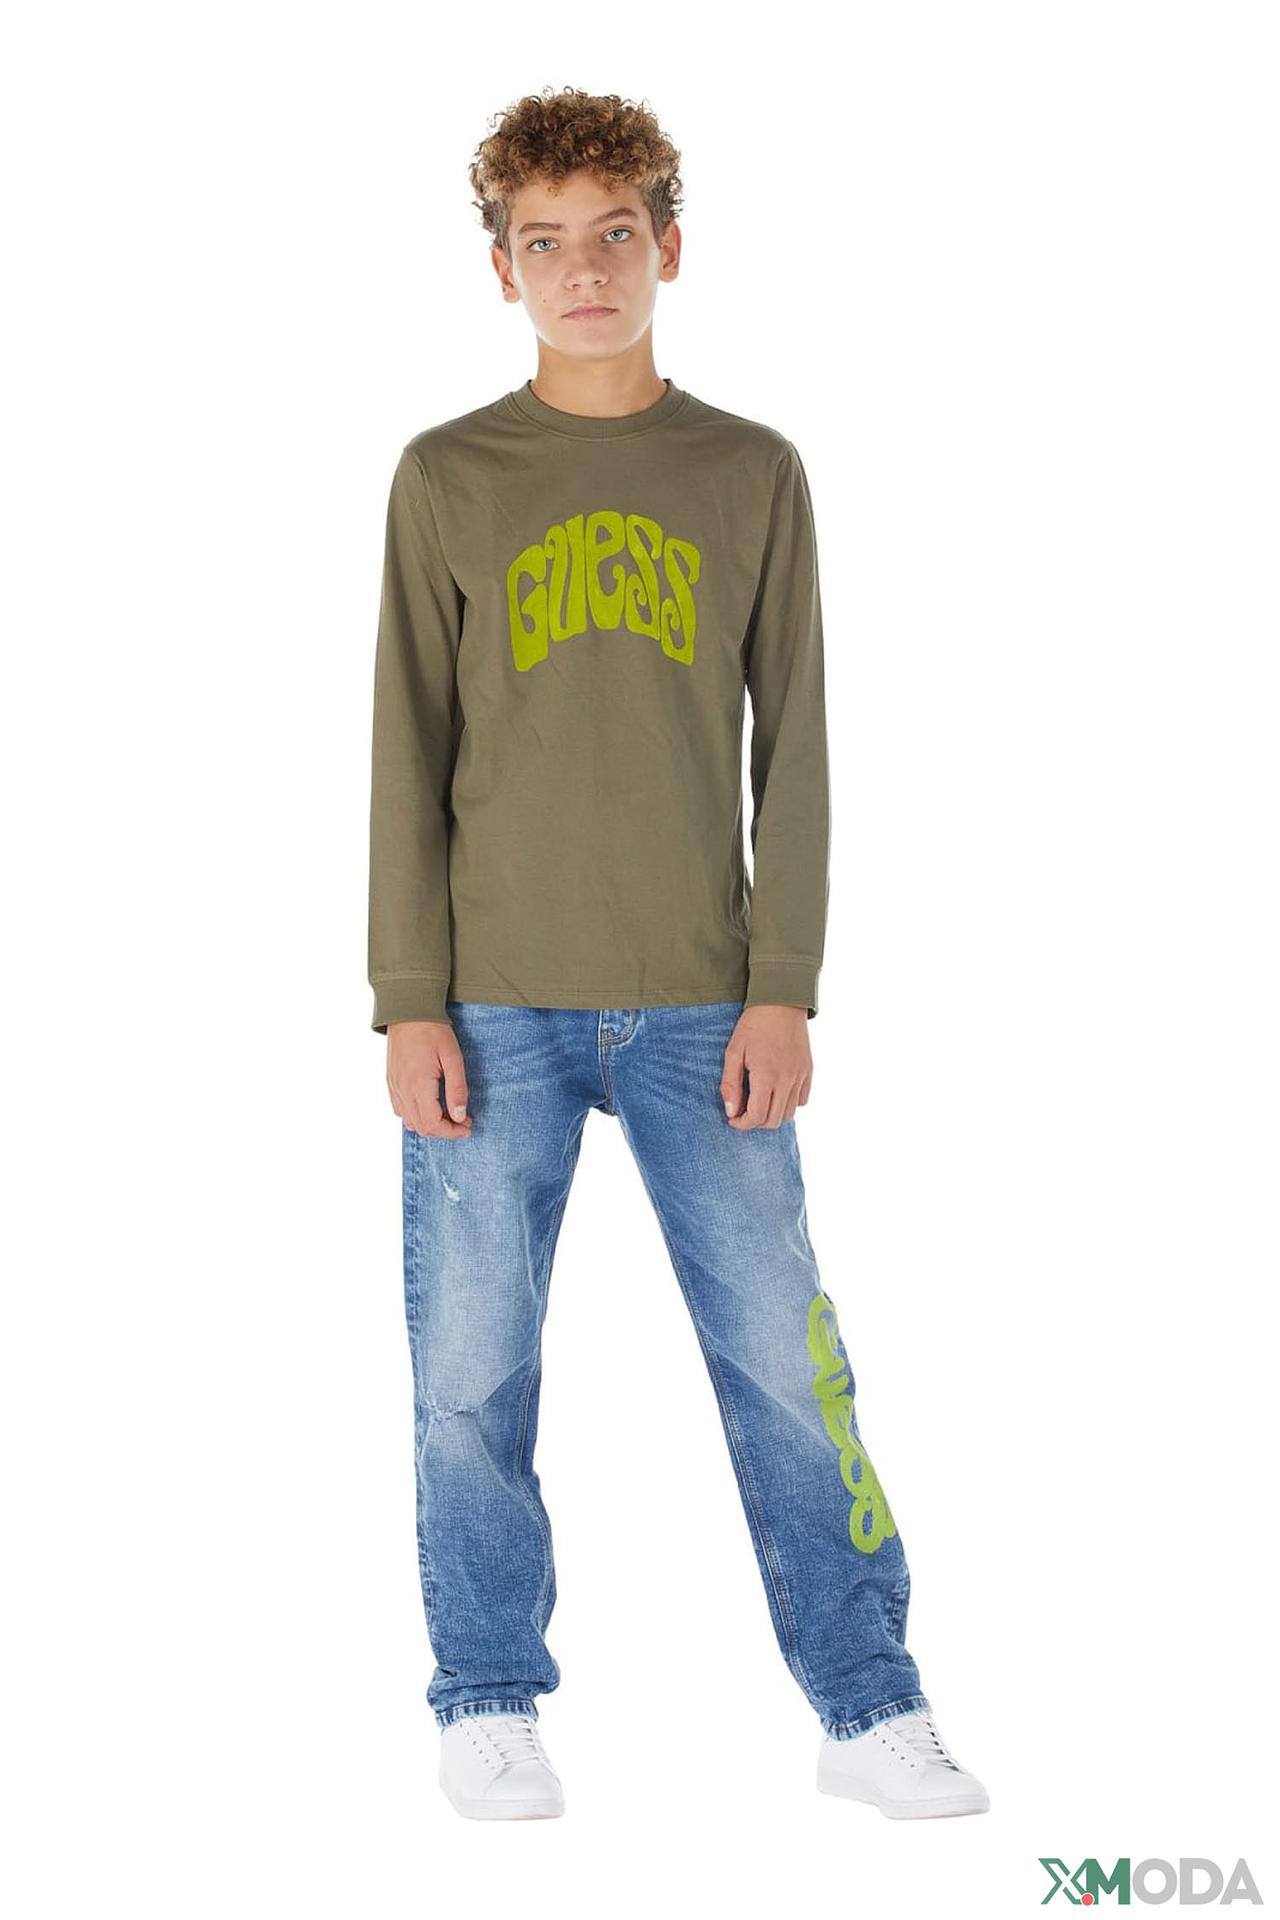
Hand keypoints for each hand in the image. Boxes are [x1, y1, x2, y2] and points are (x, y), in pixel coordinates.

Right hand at [387, 1020, 472, 1138]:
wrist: (408, 1011)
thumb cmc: (432, 1030)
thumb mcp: (453, 1058)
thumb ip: (457, 1089)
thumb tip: (460, 1116)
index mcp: (418, 1085)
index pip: (433, 1124)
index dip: (452, 1132)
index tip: (468, 1126)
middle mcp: (403, 1090)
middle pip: (421, 1127)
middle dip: (444, 1130)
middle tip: (463, 1120)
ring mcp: (394, 1086)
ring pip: (409, 1122)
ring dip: (430, 1124)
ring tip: (449, 1112)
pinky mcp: (391, 1081)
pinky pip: (400, 1109)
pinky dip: (416, 1115)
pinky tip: (430, 1104)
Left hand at [721, 1005, 812, 1129]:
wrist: (781, 1002)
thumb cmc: (753, 1025)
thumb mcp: (734, 1052)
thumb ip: (730, 1084)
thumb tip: (731, 1111)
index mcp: (766, 1075)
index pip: (757, 1116)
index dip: (742, 1124)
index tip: (733, 1119)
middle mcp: (787, 1079)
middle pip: (773, 1121)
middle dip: (755, 1122)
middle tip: (743, 1111)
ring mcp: (801, 1076)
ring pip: (789, 1114)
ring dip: (772, 1115)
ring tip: (760, 1102)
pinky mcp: (808, 1071)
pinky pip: (802, 1100)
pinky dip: (788, 1104)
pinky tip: (776, 1092)